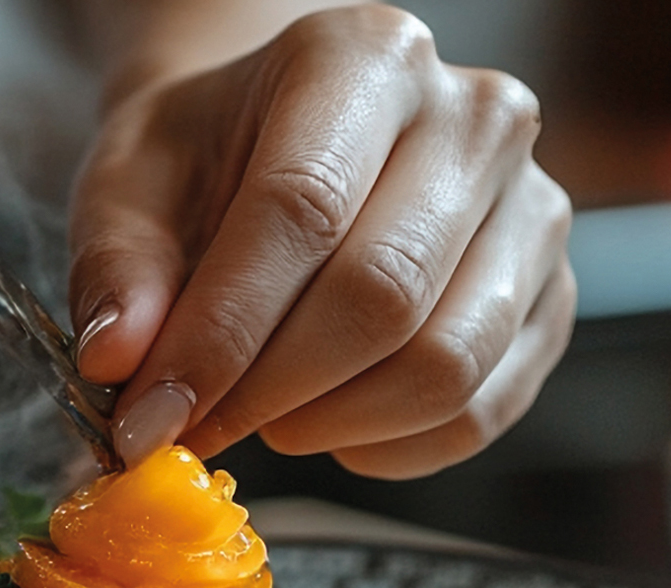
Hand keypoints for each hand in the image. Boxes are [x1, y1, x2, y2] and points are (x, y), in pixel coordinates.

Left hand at [70, 4, 574, 478]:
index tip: (152, 416)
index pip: (300, 209)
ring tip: (263, 417)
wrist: (278, 149)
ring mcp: (534, 206)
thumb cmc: (204, 162)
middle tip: (199, 427)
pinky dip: (390, 449)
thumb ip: (117, 269)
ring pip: (445, 365)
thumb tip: (118, 357)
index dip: (219, 333)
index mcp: (363, 56)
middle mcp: (475, 116)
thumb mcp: (128, 187)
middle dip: (271, 390)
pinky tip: (328, 428)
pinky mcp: (553, 293)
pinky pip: (482, 409)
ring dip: (331, 425)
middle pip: (383, 294)